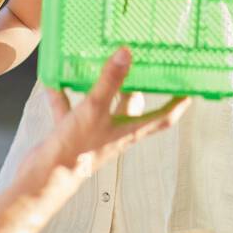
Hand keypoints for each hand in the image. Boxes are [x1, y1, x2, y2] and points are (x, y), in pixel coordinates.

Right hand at [43, 47, 189, 177]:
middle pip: (131, 109)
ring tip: (98, 66)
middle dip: (135, 88)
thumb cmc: (76, 150)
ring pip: (101, 106)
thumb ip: (110, 81)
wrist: (44, 178)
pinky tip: (55, 80)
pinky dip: (64, 95)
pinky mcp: (72, 133)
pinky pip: (70, 109)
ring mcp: (93, 133)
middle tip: (141, 67)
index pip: (163, 117)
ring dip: (98, 88)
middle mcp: (114, 132)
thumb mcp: (94, 109)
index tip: (188, 89)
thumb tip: (126, 54)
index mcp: (129, 130)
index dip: (177, 104)